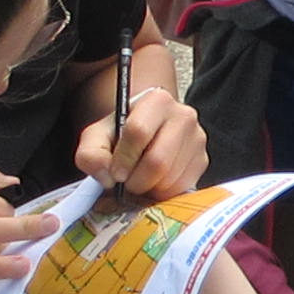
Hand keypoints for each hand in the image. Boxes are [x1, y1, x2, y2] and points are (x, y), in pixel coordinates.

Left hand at [79, 75, 203, 202]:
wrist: (145, 135)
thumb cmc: (120, 135)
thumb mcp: (96, 138)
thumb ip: (91, 154)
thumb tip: (107, 176)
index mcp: (156, 100)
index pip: (138, 131)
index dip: (123, 159)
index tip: (115, 173)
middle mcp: (183, 115)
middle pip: (158, 161)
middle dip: (137, 181)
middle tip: (127, 183)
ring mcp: (197, 138)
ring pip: (171, 178)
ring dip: (149, 189)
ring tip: (139, 181)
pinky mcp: (203, 160)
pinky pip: (182, 188)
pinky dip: (163, 194)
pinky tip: (154, 184)